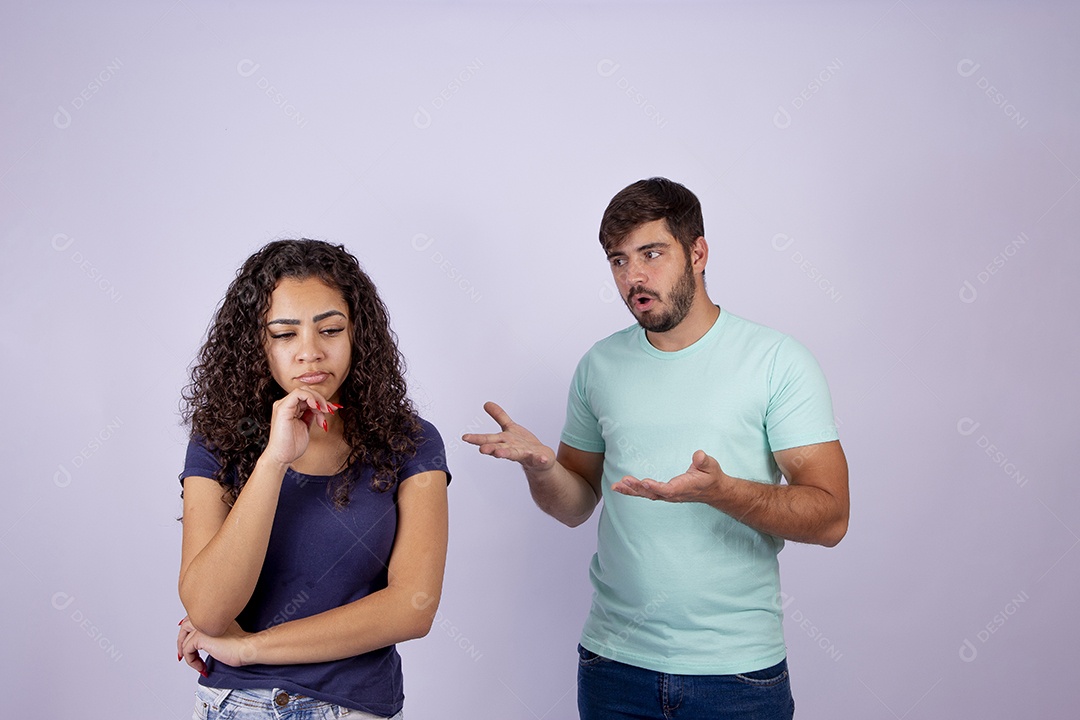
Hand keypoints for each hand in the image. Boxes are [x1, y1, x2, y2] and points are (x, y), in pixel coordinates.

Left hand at [178, 617, 255, 673]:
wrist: (246, 647)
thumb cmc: (240, 644)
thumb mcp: (224, 635)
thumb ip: (213, 633)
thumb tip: (206, 643)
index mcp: (214, 616)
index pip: (194, 619)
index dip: (188, 632)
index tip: (187, 644)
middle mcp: (206, 618)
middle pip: (184, 626)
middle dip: (181, 641)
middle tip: (183, 654)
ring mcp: (202, 626)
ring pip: (183, 640)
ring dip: (186, 654)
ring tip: (196, 663)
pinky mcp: (199, 637)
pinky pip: (186, 651)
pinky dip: (191, 661)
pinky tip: (201, 666)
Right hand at [263, 388, 339, 466]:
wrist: (282, 457)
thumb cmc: (292, 446)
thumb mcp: (305, 426)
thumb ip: (311, 415)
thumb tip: (322, 408)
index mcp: (290, 408)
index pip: (307, 397)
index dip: (322, 401)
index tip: (333, 409)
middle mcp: (285, 405)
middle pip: (307, 391)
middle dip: (321, 400)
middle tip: (329, 411)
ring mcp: (282, 405)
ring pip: (304, 391)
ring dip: (318, 400)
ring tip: (323, 413)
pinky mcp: (282, 408)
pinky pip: (298, 394)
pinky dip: (310, 398)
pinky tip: (316, 407)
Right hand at [462, 402, 555, 471]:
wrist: (540, 460)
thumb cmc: (523, 445)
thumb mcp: (510, 428)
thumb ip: (499, 416)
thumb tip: (486, 404)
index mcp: (504, 441)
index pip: (488, 439)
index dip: (476, 438)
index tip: (465, 437)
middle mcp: (512, 449)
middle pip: (499, 447)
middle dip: (490, 448)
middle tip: (482, 449)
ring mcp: (525, 454)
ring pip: (514, 454)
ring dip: (507, 453)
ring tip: (499, 453)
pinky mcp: (539, 459)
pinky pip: (539, 459)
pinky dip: (540, 459)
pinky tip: (541, 458)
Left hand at [611, 450, 729, 503]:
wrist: (713, 490)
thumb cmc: (711, 477)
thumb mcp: (711, 467)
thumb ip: (704, 461)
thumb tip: (699, 455)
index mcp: (684, 488)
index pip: (668, 490)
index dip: (657, 487)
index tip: (646, 482)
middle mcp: (673, 494)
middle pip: (653, 494)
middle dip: (637, 488)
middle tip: (624, 481)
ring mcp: (667, 495)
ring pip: (647, 495)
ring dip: (631, 490)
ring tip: (616, 486)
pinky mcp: (663, 493)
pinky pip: (646, 493)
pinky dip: (633, 490)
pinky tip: (621, 486)